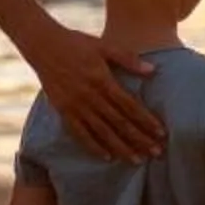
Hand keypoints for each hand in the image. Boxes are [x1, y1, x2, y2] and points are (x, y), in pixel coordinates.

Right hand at [28, 28, 162, 160]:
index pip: (129, 105)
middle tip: (157, 153)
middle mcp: (89, 96)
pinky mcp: (63, 111)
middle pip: (119, 122)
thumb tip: (153, 70)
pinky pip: (79, 134)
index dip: (146, 120)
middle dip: (139, 139)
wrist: (43, 46)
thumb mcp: (104, 46)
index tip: (161, 132)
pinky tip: (107, 157)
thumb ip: (128, 59)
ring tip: (137, 160)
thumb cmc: (77, 43)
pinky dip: (93, 147)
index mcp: (102, 79)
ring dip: (120, 147)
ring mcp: (75, 105)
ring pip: (102, 132)